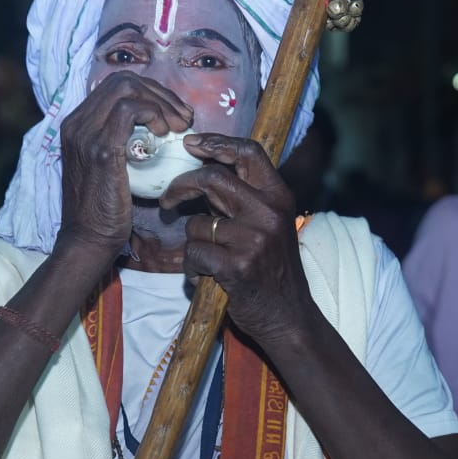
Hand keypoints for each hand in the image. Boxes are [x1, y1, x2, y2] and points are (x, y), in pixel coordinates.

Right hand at [56, 72, 192, 258]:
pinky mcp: (101, 148)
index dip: (152, 93)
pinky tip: (166, 133)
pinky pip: (130, 111)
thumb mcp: (111, 167)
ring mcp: (86, 134)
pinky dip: (154, 114)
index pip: (117, 86)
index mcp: (78, 124)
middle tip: (184, 118)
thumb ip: (123, 141)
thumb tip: (157, 126)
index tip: (176, 115)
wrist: (89, 240)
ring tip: (179, 126)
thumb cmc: (106, 210)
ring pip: (127, 88)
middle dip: (161, 93)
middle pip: (124, 81)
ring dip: (161, 102)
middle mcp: (76, 123)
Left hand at [158, 134, 317, 347]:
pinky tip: (206, 275)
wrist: (289, 316)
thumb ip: (244, 198)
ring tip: (207, 259)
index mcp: (279, 197)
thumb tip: (203, 171)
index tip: (191, 144)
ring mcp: (253, 239)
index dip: (216, 143)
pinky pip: (194, 253)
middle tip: (168, 200)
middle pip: (212, 178)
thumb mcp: (270, 224)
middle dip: (181, 186)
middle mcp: (268, 213)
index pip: (248, 152)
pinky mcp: (236, 266)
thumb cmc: (273, 269)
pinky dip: (192, 266)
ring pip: (197, 223)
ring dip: (193, 242)